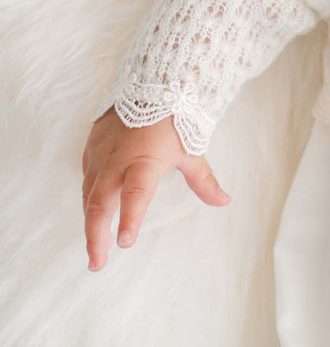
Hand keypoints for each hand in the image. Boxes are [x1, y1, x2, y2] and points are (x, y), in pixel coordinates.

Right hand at [81, 107, 229, 271]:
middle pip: (100, 203)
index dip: (130, 219)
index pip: (136, 195)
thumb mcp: (191, 150)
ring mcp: (101, 153)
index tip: (125, 243)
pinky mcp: (91, 147)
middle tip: (97, 264)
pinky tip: (93, 212)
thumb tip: (225, 201)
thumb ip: (203, 181)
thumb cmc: (176, 118)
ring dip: (90, 222)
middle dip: (96, 237)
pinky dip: (89, 198)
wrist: (154, 83)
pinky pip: (87, 177)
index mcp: (144, 161)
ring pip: (89, 194)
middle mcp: (117, 160)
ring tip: (95, 248)